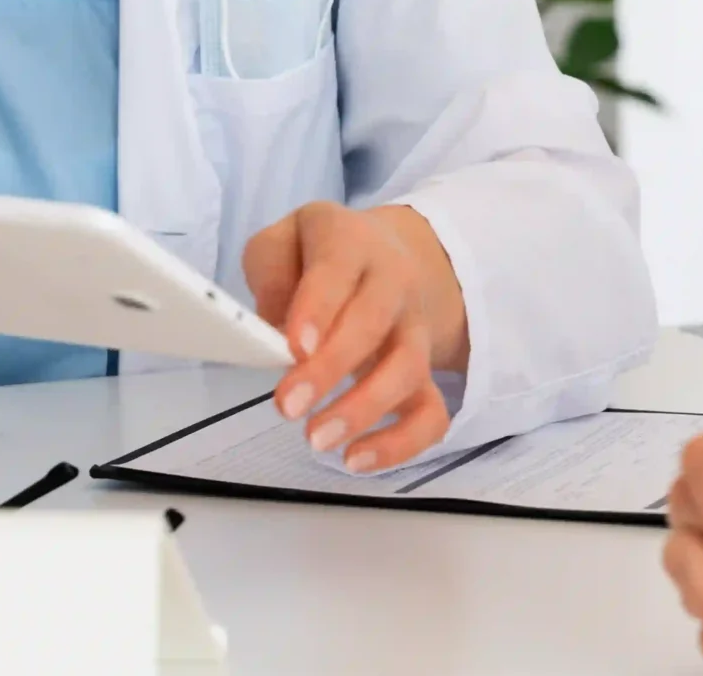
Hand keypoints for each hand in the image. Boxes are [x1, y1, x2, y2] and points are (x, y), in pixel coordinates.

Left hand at [241, 201, 467, 472]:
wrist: (386, 256)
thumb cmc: (318, 256)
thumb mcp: (282, 241)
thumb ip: (270, 273)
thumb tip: (273, 327)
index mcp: (350, 241)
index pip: (338, 268)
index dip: (318, 307)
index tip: (294, 347)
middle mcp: (392, 281)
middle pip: (373, 322)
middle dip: (332, 368)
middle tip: (287, 406)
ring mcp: (414, 328)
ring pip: (408, 368)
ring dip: (365, 409)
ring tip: (317, 440)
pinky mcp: (427, 373)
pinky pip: (432, 412)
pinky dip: (402, 443)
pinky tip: (357, 460)